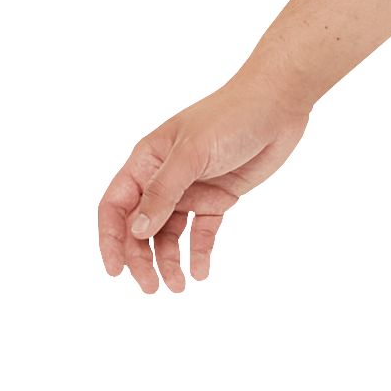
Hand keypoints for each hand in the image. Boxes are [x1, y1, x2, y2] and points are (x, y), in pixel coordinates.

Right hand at [96, 69, 310, 292]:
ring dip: (169, 261)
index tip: (115, 271)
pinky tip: (201, 271)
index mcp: (147, 160)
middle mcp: (164, 177)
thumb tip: (136, 231)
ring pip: (170, 234)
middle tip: (152, 287)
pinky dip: (199, 252)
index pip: (116, 205)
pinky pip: (202, 232)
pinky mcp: (218, 198)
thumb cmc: (231, 116)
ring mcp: (191, 189)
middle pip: (141, 227)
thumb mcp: (192, 153)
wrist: (279, 103)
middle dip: (141, 259)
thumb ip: (163, 192)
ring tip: (178, 286)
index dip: (110, 239)